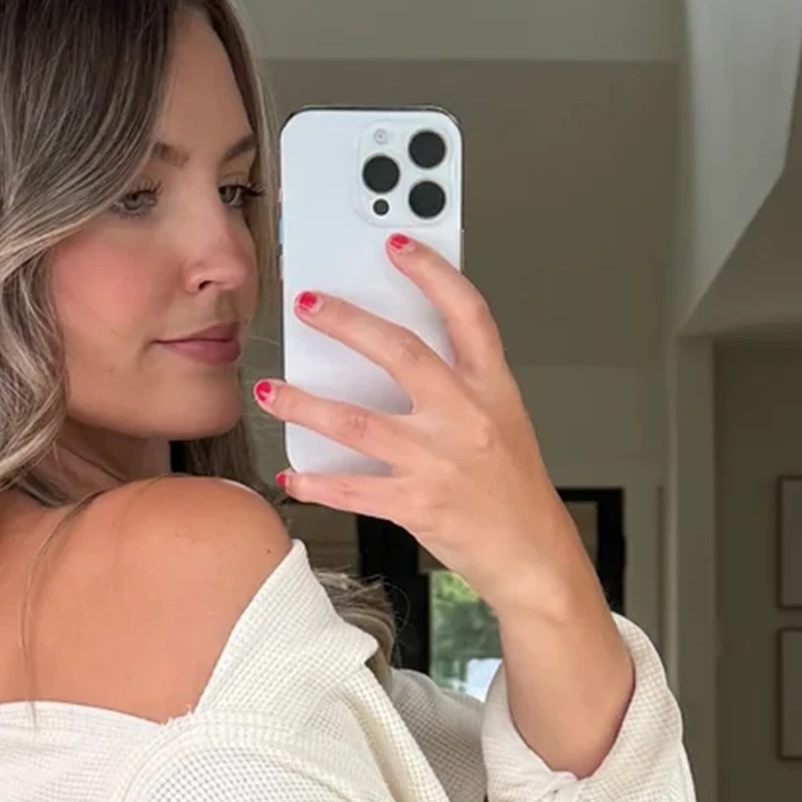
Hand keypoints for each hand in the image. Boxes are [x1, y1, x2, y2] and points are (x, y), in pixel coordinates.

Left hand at [253, 238, 595, 618]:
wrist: (530, 555)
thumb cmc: (513, 491)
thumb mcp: (502, 422)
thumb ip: (459, 386)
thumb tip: (394, 357)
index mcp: (492, 389)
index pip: (466, 313)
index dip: (432, 273)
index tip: (397, 246)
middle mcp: (465, 418)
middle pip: (398, 353)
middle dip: (346, 323)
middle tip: (308, 305)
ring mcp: (438, 462)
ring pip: (357, 422)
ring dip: (304, 405)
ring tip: (270, 390)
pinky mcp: (416, 506)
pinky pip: (352, 490)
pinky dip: (316, 483)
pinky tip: (292, 476)